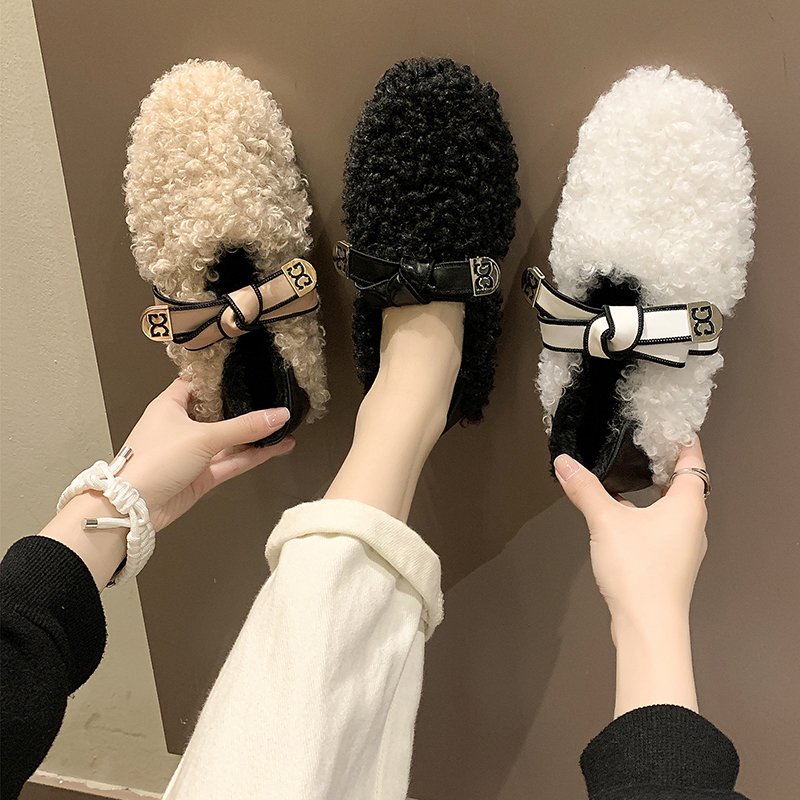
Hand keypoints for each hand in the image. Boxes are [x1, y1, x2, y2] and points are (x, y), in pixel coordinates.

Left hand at [116, 379, 294, 530]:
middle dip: (245, 409)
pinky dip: (253, 456)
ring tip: (283, 426)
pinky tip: (274, 448)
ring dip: (255, 436)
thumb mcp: (203, 436)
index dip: (221, 377)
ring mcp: (192, 452)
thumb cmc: (149, 464)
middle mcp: (181, 427)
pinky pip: (232, 461)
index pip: (199, 383)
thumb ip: (244, 428)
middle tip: (272, 400)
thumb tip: (276, 416)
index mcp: (170, 405)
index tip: (246, 370)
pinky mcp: (201, 475)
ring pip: (230, 440)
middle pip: (220, 412)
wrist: (133, 507)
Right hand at [554, 439, 707, 631]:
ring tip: (630, 478)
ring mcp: (683, 546)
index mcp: (688, 505)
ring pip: (672, 508)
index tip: (671, 426)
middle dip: (665, 465)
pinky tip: (621, 518)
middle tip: (646, 447)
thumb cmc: (639, 573)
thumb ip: (585, 489)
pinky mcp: (670, 564)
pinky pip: (662, 528)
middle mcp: (692, 524)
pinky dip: (646, 515)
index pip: (693, 461)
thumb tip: (565, 464)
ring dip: (653, 492)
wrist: (647, 626)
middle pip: (685, 484)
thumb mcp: (606, 521)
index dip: (682, 441)